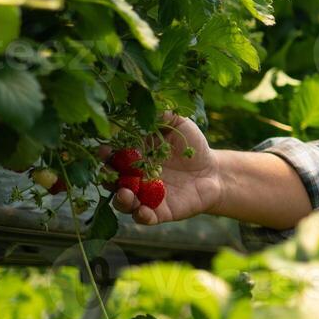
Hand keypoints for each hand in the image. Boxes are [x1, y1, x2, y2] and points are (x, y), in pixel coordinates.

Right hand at [108, 112, 223, 225]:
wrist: (213, 172)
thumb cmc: (193, 146)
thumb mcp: (181, 126)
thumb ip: (165, 115)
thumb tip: (149, 101)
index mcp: (134, 157)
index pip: (114, 157)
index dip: (106, 155)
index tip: (104, 151)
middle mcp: (134, 179)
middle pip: (113, 181)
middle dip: (108, 178)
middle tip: (109, 174)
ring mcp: (145, 197)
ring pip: (125, 202)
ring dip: (121, 200)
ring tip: (125, 194)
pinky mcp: (160, 212)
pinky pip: (145, 218)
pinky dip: (142, 216)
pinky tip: (143, 211)